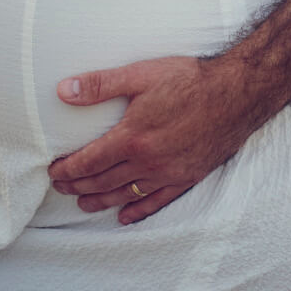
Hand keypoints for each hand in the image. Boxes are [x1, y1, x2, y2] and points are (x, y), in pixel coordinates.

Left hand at [49, 55, 257, 224]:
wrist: (236, 93)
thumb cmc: (189, 80)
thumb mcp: (141, 74)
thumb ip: (100, 84)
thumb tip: (63, 90)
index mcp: (132, 137)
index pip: (89, 161)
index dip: (68, 169)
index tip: (53, 171)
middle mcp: (147, 162)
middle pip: (103, 181)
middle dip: (78, 186)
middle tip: (61, 188)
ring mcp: (168, 173)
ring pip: (125, 195)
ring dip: (100, 201)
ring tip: (83, 203)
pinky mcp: (187, 178)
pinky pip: (156, 202)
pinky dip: (137, 211)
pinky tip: (124, 216)